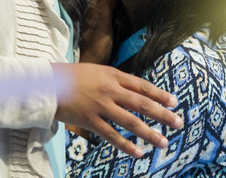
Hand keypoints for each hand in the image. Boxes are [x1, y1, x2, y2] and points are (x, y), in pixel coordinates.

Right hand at [52, 63, 182, 157]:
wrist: (47, 83)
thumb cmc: (71, 76)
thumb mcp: (96, 71)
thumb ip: (114, 80)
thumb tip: (133, 90)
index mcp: (112, 75)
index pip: (142, 85)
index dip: (159, 94)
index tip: (174, 102)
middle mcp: (110, 89)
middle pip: (142, 104)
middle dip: (163, 114)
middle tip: (178, 123)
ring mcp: (100, 105)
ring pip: (131, 121)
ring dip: (149, 133)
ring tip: (163, 142)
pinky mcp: (90, 120)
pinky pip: (112, 135)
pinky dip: (126, 145)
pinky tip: (138, 153)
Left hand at [79, 0, 116, 63]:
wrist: (92, 64)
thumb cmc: (97, 44)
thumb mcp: (103, 24)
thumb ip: (106, 6)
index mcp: (92, 9)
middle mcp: (93, 13)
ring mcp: (97, 22)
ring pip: (105, 6)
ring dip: (114, 0)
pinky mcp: (102, 31)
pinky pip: (109, 16)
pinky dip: (115, 11)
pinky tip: (123, 12)